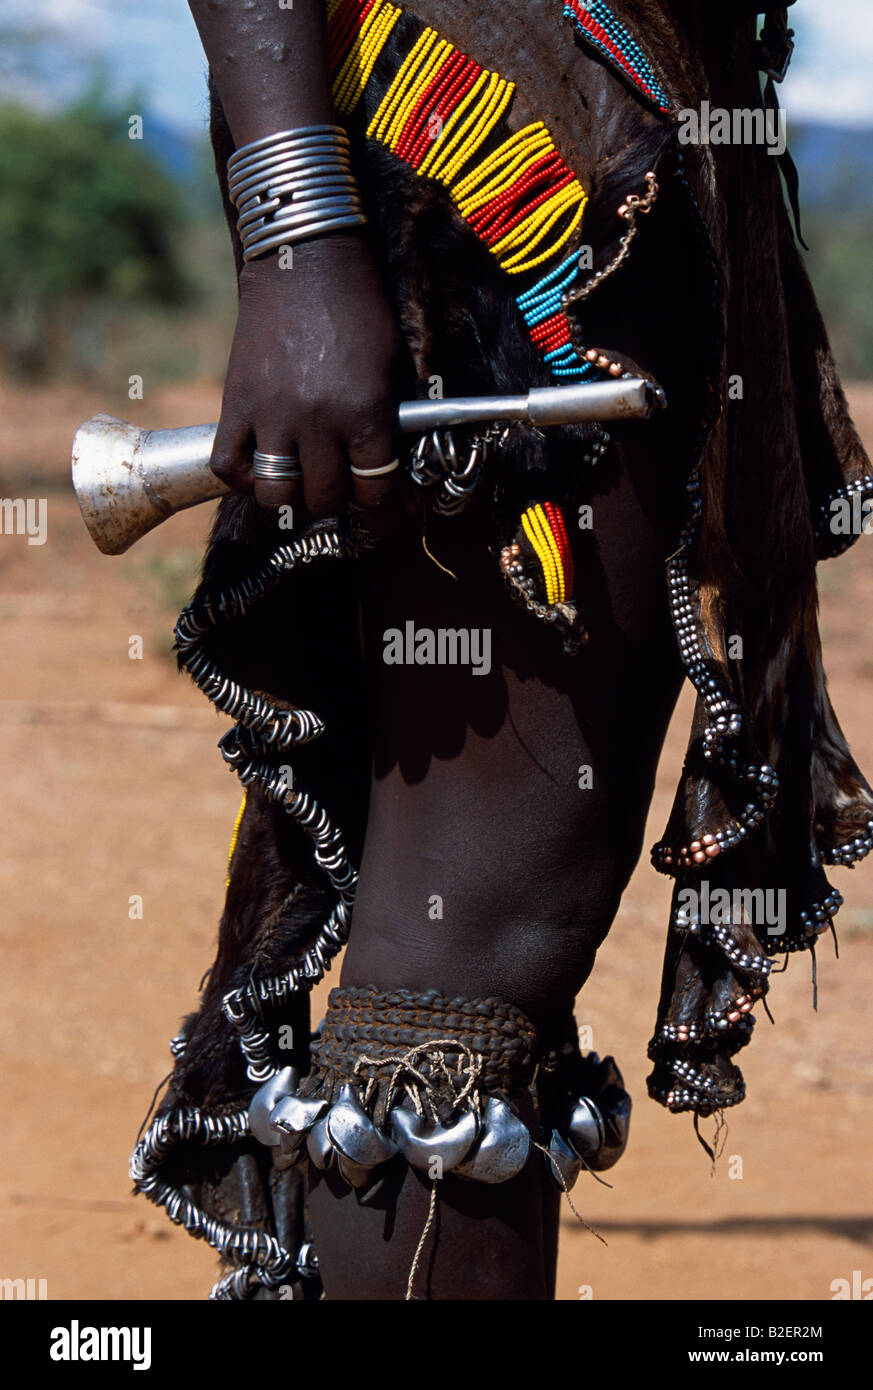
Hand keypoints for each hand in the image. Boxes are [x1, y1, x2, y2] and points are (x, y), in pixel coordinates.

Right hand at [210, 232, 413, 537]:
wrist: (305, 259)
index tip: (389, 518)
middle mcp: (317, 421)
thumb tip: (395, 470)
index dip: (387, 514)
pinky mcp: (236, 402)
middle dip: (339, 504)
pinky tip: (261, 468)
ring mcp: (272, 414)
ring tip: (301, 486)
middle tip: (343, 493)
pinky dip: (244, 477)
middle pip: (325, 499)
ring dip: (292, 500)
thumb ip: (391, 421)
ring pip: (276, 495)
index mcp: (364, 412)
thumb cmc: (359, 310)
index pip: (375, 491)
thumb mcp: (393, 364)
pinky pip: (229, 465)